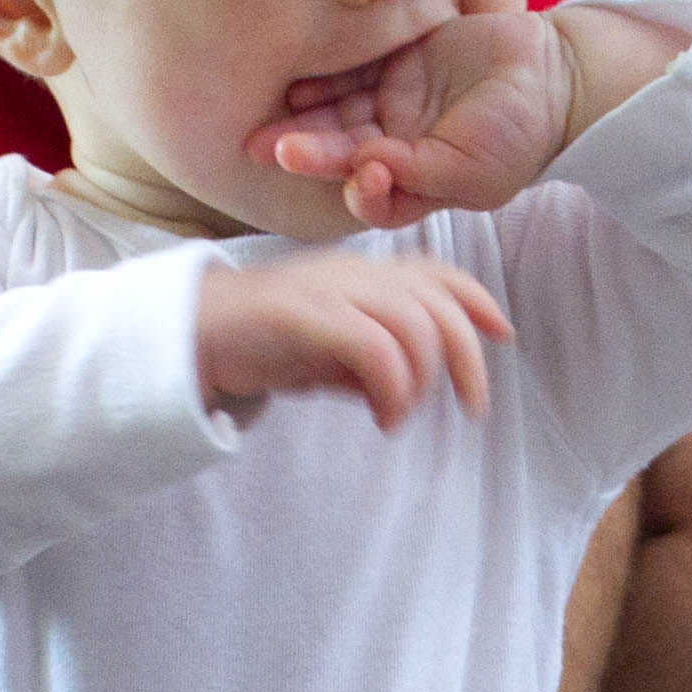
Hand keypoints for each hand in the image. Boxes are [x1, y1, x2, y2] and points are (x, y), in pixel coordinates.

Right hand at [197, 254, 509, 429]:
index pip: (436, 272)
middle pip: (438, 303)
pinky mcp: (307, 317)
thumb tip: (408, 390)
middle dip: (468, 358)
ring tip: (401, 416)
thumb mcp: (327, 352)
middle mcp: (354, 274)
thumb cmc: (260, 343)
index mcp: (362, 274)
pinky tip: (384, 419)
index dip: (477, 299)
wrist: (188, 333)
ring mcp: (330, 292)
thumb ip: (369, 361)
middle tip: (472, 407)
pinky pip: (376, 349)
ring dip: (424, 381)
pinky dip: (394, 389)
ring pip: (414, 326)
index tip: (503, 333)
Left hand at [256, 10, 580, 228]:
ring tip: (267, 125)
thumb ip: (418, 174)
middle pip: (342, 154)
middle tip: (266, 149)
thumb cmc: (522, 134)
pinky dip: (326, 80)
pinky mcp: (398, 64)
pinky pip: (354, 72)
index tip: (362, 172)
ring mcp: (396, 107)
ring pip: (340, 115)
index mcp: (418, 185)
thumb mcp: (474, 169)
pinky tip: (298, 86)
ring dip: (304, 119)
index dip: (357, 189)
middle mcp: (399, 150)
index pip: (372, 196)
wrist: (558, 74)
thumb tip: (366, 170)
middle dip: (305, 154)